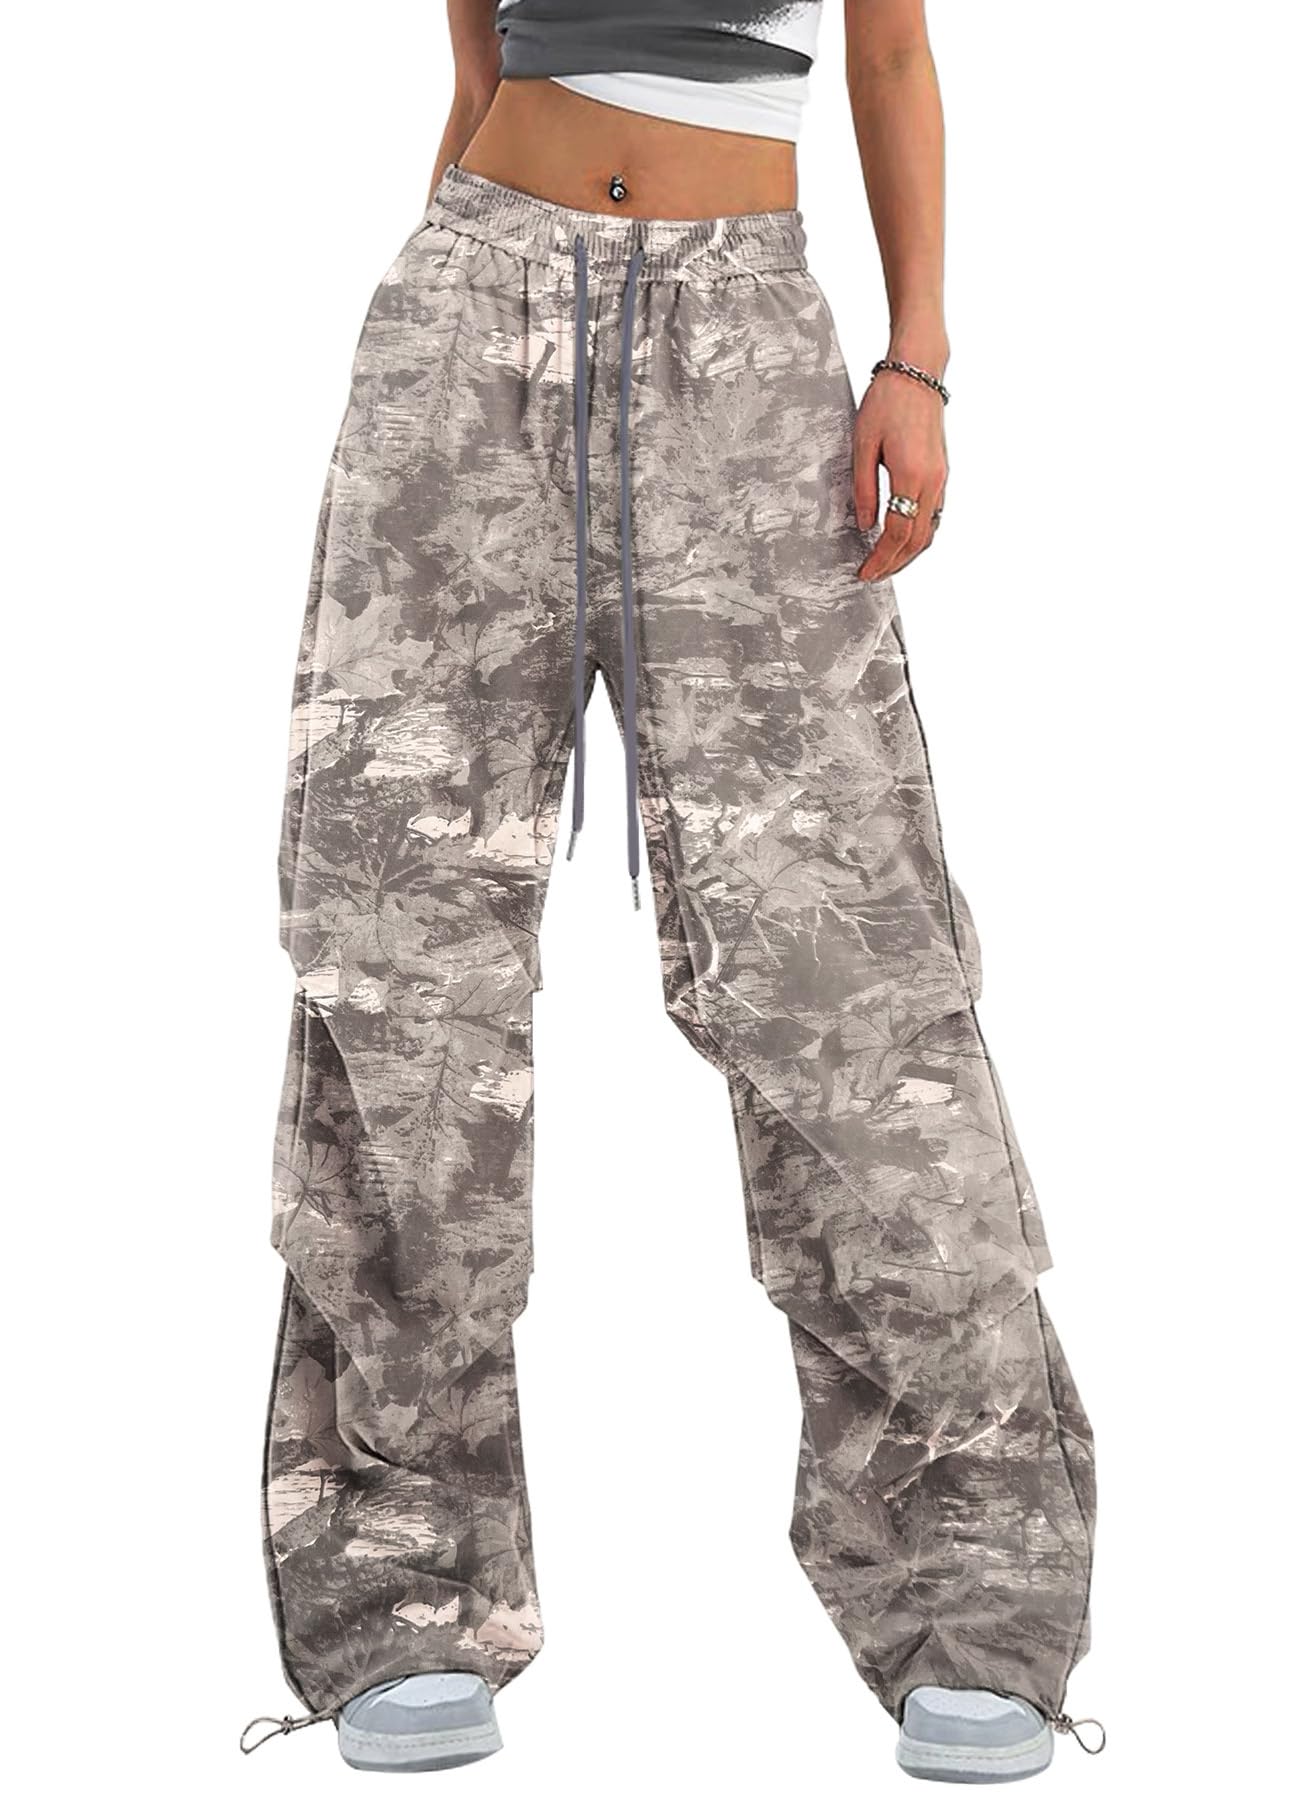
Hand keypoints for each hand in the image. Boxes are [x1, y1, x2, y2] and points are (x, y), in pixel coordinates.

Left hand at [854, 370, 947, 581]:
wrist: (918, 373)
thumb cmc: (887, 403)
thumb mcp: (863, 445)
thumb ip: (864, 489)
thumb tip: (865, 525)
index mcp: (912, 476)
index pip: (897, 533)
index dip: (880, 559)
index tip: (864, 573)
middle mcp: (933, 482)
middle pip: (917, 540)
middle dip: (894, 564)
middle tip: (873, 576)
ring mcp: (941, 478)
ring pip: (930, 531)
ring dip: (909, 553)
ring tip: (887, 564)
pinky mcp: (942, 473)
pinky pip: (935, 515)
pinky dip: (919, 535)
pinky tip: (903, 539)